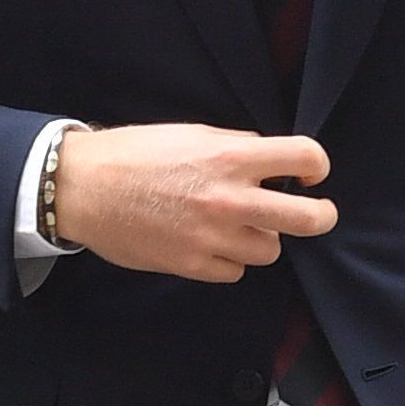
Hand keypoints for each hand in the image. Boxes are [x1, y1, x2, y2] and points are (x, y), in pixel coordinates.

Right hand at [51, 123, 335, 282]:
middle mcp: (229, 199)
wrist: (84, 189)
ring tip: (240, 227)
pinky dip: (229, 260)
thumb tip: (267, 160)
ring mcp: (212, 237)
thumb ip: (234, 147)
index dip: (317, 165)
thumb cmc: (133, 155)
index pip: (304, 157)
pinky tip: (210, 245)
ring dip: (262, 238)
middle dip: (320, 216)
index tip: (311, 174)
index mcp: (230, 157)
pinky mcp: (192, 266)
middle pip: (306, 219)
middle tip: (317, 213)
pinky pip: (234, 271)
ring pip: (269, 250)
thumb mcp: (190, 134)